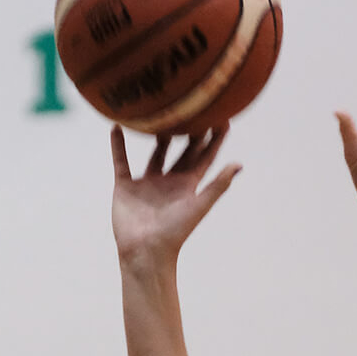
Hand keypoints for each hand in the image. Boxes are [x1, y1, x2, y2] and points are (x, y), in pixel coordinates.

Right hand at [110, 124, 241, 265]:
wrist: (145, 251)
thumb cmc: (175, 232)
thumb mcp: (198, 205)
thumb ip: (218, 185)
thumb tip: (239, 164)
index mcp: (188, 186)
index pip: (204, 157)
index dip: (214, 139)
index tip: (221, 116)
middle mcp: (169, 182)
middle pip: (181, 151)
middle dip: (189, 131)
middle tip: (193, 105)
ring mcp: (147, 183)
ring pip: (155, 154)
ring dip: (157, 134)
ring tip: (160, 110)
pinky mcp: (126, 186)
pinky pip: (121, 161)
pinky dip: (118, 145)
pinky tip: (117, 126)